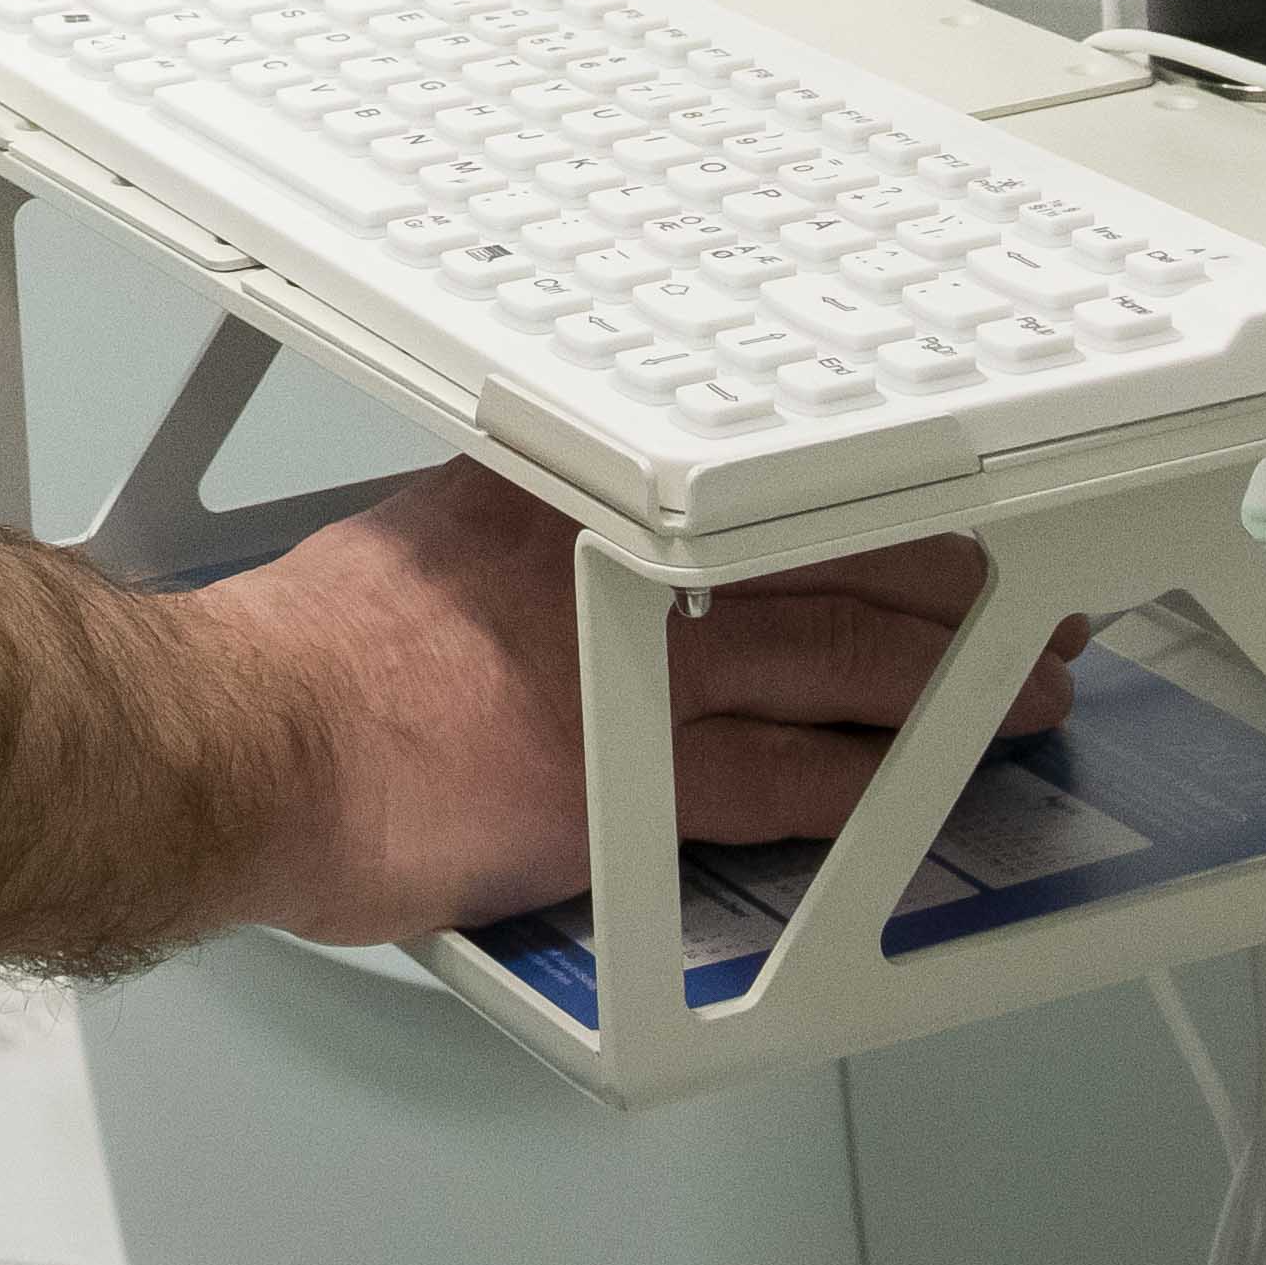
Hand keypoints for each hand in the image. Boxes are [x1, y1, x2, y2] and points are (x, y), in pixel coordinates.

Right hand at [198, 471, 1070, 947]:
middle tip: (1019, 594)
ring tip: (1017, 692)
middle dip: (936, 580)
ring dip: (945, 682)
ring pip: (834, 663)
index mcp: (554, 492)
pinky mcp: (629, 790)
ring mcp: (629, 676)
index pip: (740, 471)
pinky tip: (916, 793)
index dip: (851, 484)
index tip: (916, 487)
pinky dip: (866, 786)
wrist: (247, 741)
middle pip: (818, 554)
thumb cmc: (300, 664)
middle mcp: (612, 565)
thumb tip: (544, 567)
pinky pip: (786, 783)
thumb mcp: (412, 543)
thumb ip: (500, 545)